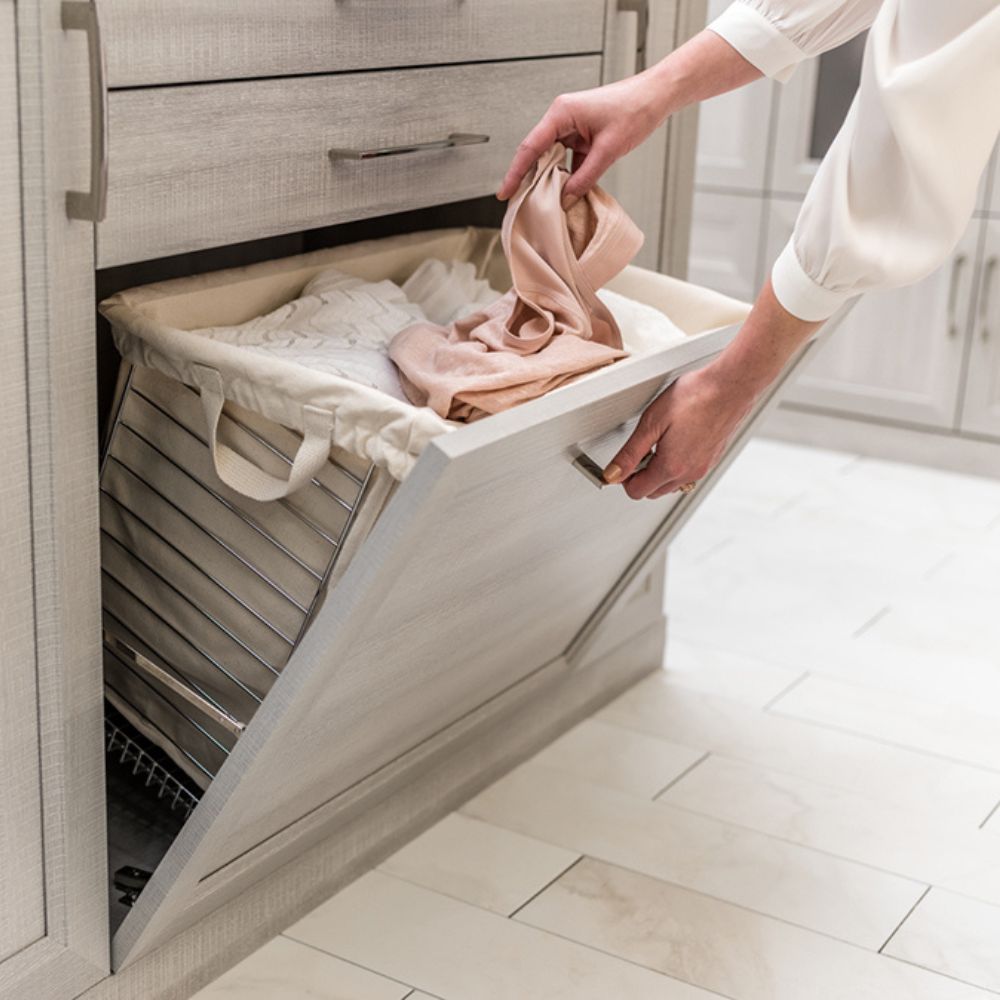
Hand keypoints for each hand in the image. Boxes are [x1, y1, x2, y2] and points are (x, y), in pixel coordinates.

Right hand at [496, 74, 668, 205]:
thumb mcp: (608, 150)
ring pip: (552, 159)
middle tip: (521, 204)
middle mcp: (561, 118)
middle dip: (530, 179)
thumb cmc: (634, 110)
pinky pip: (567, 160)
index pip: (530, 147)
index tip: (504, 192)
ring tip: (545, 203)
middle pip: (536, 154)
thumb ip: (586, 177)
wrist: (655, 97)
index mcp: (561, 113)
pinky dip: (567, 176)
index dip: (515, 173)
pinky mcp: (582, 136)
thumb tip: (567, 198)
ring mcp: (571, 127)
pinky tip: (568, 193)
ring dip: (551, 179)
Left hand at [603, 365, 753, 499]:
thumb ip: (629, 453)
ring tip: (658, 442)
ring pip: (671, 484)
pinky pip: (687, 473)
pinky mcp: (712, 459)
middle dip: (641, 476)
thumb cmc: (695, 397)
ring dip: (659, 472)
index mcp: (671, 467)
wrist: (730, 386)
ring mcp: (703, 467)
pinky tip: (675, 440)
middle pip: (654, 491)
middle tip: (640, 450)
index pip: (637, 492)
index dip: (624, 478)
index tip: (622, 462)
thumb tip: (613, 474)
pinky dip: (676, 465)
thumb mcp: (651, 423)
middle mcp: (689, 473)